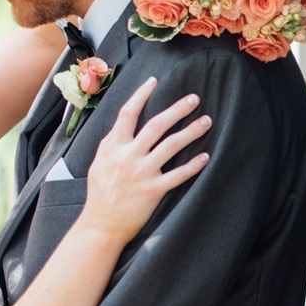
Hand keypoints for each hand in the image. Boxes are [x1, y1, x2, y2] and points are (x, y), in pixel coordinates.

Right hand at [80, 76, 212, 241]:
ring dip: (191, 131)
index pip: (127, 113)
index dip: (141, 94)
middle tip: (195, 98)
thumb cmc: (100, 194)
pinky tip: (205, 157)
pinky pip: (178, 175)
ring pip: (171, 146)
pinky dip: (193, 165)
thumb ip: (111, 143)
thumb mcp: (98, 163)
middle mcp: (128, 156)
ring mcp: (141, 173)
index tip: (154, 81)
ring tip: (207, 121)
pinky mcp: (153, 191)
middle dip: (177, 109)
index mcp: (113, 147)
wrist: (100, 225)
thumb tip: (121, 125)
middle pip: (156, 125)